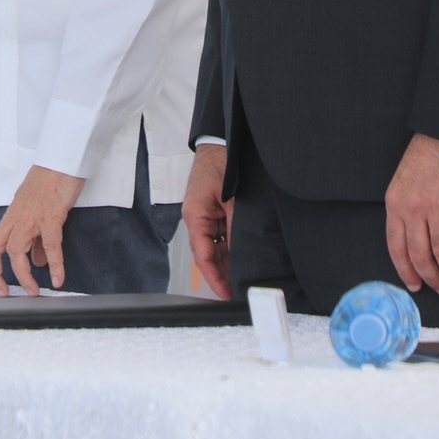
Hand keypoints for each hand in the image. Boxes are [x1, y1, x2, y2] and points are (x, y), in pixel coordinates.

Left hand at [0, 165, 86, 295]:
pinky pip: (50, 244)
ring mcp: (32, 216)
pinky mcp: (51, 214)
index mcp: (12, 216)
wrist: (63, 158)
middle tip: (0, 294)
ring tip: (32, 292)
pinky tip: (58, 279)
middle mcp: (17, 217)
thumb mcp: (38, 209)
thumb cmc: (51, 180)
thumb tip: (38, 261)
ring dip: (23, 275)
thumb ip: (36, 238)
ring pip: (17, 250)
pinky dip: (54, 264)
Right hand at [182, 144, 234, 298]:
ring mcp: (207, 217)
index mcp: (195, 217)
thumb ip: (235, 227)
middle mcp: (199, 220)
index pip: (203, 256)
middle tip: (238, 293)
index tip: (225, 294)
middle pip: (209, 256)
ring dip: (228, 263)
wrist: (222, 143)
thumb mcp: (231, 200)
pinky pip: (222, 237)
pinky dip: (231, 248)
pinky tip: (243, 259)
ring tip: (243, 281)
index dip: (214, 278)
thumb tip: (242, 254)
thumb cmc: (219, 164)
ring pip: (217, 248)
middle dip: (223, 275)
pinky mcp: (216, 213)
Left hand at [384, 133, 438, 295]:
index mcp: (395, 204)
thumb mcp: (403, 184)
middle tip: (438, 288)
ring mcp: (438, 207)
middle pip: (421, 255)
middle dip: (430, 277)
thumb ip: (406, 213)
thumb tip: (415, 243)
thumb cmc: (426, 158)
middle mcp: (414, 209)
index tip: (414, 284)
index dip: (406, 271)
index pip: (397, 247)